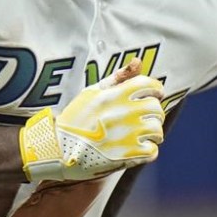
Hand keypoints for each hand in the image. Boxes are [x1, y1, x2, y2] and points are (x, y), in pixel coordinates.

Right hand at [19, 58, 164, 181]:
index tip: (155, 95)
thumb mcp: (92, 92)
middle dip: (153, 112)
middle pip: (156, 108)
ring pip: (157, 130)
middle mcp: (124, 113)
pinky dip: (148, 150)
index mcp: (114, 95)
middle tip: (144, 118)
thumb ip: (117, 77)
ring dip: (152, 132)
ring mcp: (128, 135)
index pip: (149, 85)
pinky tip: (137, 149)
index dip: (156, 89)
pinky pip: (152, 151)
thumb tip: (138, 61)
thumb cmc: (75, 119)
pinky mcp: (128, 156)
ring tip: (140, 135)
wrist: (59, 149)